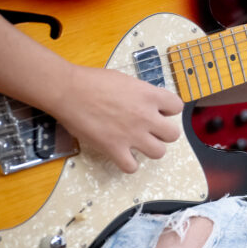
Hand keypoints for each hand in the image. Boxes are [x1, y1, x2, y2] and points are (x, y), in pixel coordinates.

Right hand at [50, 65, 183, 173]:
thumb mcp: (127, 80)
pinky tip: (122, 155)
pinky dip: (129, 164)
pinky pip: (132, 167)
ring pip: (159, 152)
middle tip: (150, 129)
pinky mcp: (115, 149)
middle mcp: (146, 116)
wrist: (69, 90)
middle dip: (163, 132)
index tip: (158, 110)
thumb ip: (142, 93)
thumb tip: (147, 102)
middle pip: (173, 134)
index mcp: (149, 95)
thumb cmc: (93, 80)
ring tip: (138, 143)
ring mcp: (132, 135)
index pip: (177, 107)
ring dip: (150, 148)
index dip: (168, 109)